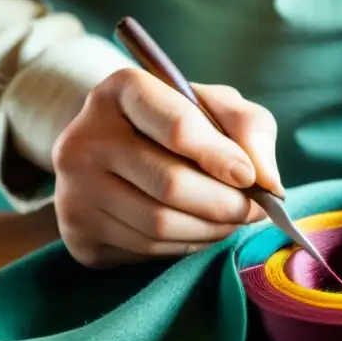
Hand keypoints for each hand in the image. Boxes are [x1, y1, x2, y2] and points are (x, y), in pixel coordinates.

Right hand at [52, 68, 282, 266]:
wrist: (110, 153)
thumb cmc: (175, 123)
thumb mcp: (215, 106)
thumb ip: (249, 128)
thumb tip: (267, 181)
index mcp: (120, 91)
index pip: (177, 126)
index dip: (222, 157)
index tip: (250, 178)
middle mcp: (85, 138)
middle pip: (171, 184)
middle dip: (226, 203)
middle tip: (253, 209)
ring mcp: (74, 189)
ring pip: (160, 225)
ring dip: (211, 230)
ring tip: (231, 220)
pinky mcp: (77, 232)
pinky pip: (146, 250)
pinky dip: (185, 245)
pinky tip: (197, 230)